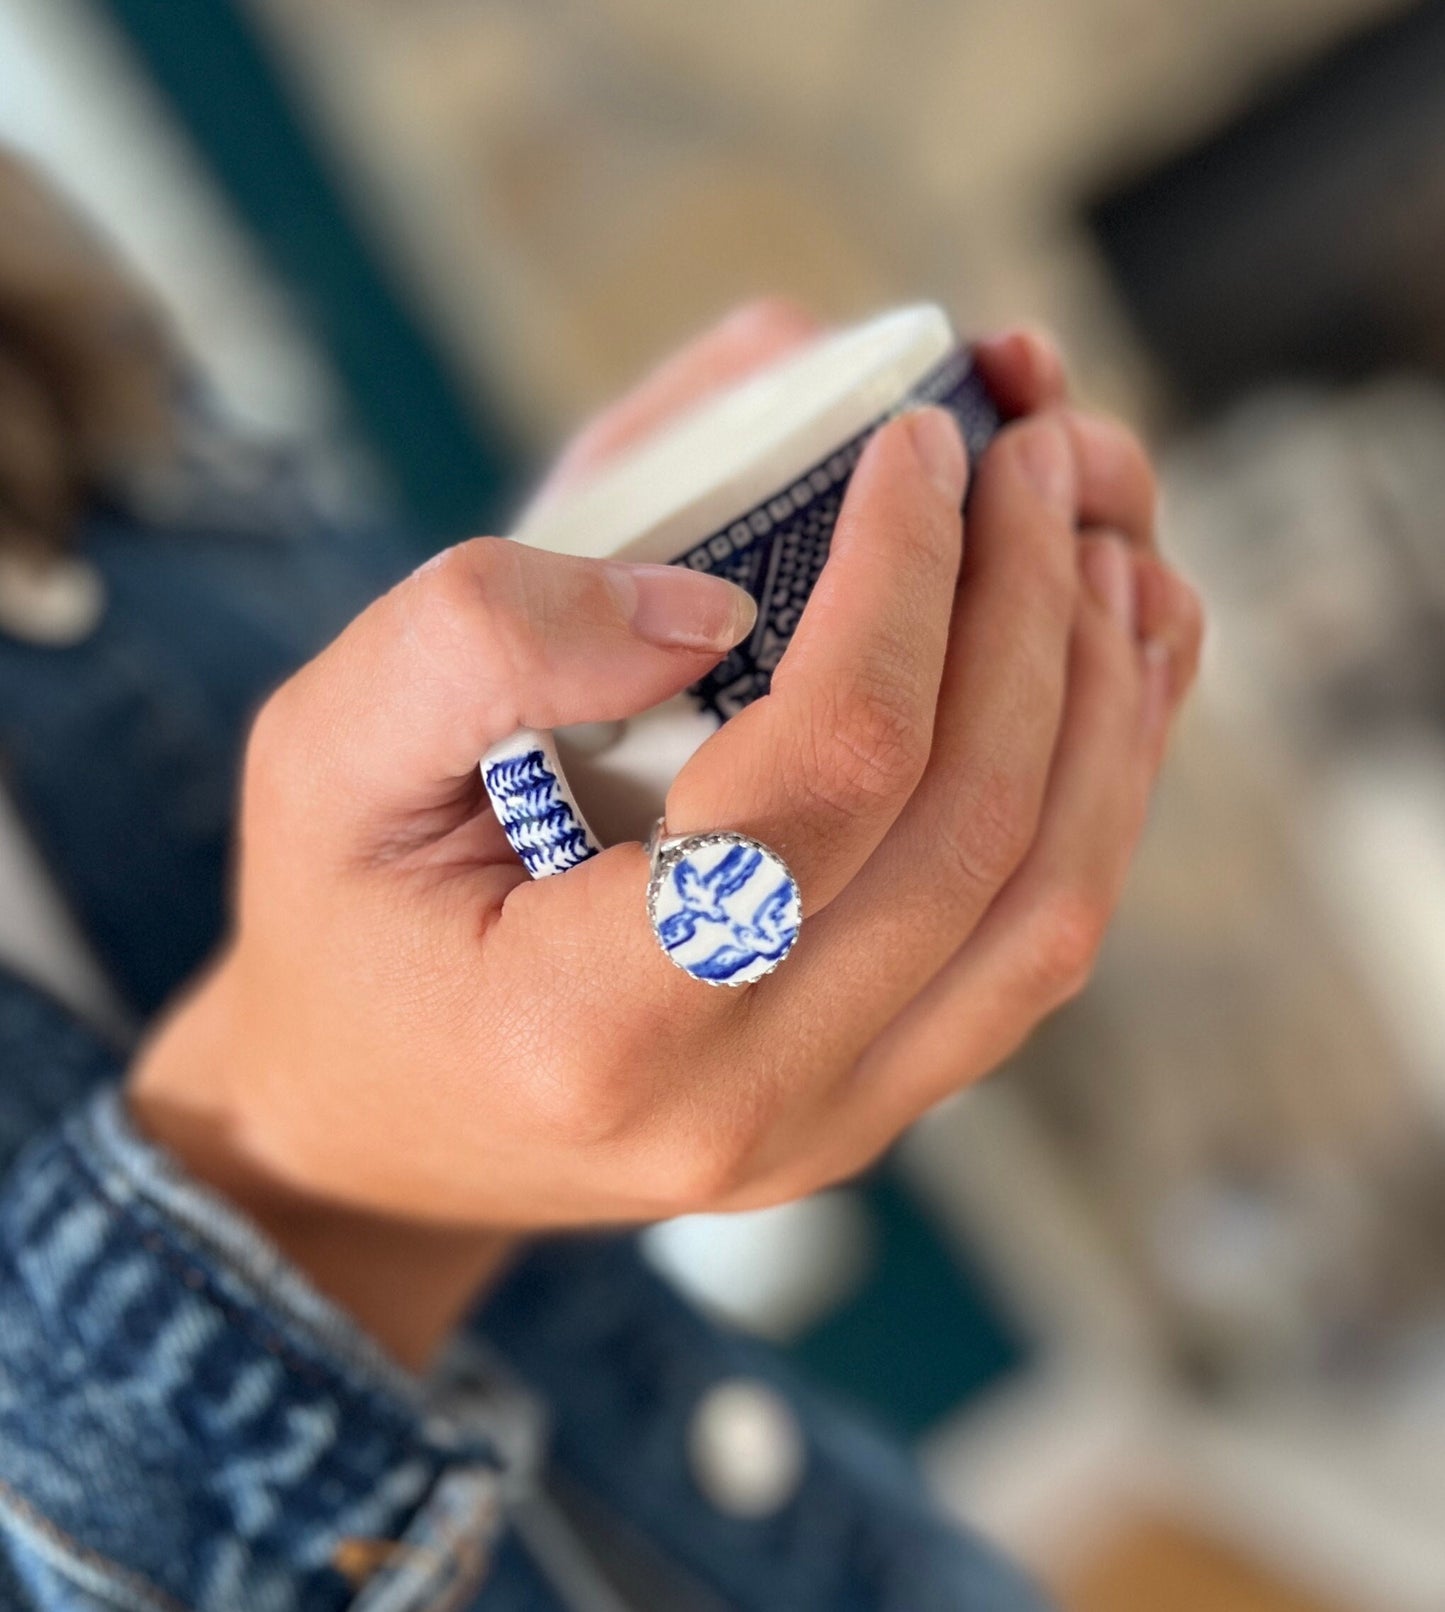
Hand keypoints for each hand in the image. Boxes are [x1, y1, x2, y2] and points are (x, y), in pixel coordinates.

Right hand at [131, 302, 1201, 1365]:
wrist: (370, 1121)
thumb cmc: (340, 920)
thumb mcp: (323, 751)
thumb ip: (482, 645)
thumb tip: (713, 606)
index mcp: (592, 1020)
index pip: (825, 774)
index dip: (901, 584)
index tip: (919, 441)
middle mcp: (742, 1104)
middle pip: (969, 834)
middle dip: (1030, 616)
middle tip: (1039, 459)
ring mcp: (827, 1126)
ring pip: (1044, 909)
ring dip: (1099, 712)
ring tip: (1101, 553)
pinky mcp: (872, 1105)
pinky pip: (1031, 955)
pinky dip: (1090, 804)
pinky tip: (1101, 683)